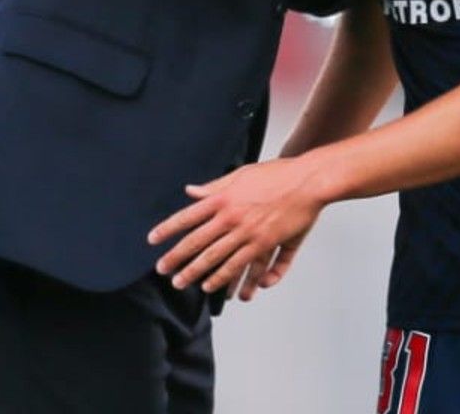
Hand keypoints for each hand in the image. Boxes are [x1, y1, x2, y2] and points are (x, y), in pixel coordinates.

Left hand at [147, 156, 327, 296]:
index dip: (167, 229)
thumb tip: (190, 191)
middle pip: (197, 242)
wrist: (307, 181)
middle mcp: (231, 217)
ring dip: (196, 272)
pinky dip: (224, 276)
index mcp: (222, 198)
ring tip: (182, 283)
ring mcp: (247, 232)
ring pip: (215, 258)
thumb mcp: (240, 174)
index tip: (152, 240)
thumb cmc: (276, 174)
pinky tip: (212, 284)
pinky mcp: (264, 243)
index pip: (187, 216)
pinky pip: (239, 265)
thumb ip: (213, 186)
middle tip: (163, 270)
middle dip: (177, 258)